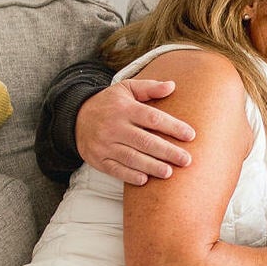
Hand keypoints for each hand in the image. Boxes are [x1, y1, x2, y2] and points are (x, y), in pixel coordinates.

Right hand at [75, 79, 195, 184]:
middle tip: (186, 160)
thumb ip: (149, 88)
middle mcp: (114, 127)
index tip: (191, 135)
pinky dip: (130, 176)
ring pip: (131, 158)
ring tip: (169, 172)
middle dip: (168, 151)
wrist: (75, 117)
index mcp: (124, 109)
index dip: (173, 127)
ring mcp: (105, 144)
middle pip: (145, 141)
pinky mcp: (98, 159)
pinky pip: (115, 169)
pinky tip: (145, 180)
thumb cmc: (110, 103)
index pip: (152, 118)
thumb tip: (172, 85)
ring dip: (152, 166)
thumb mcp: (126, 89)